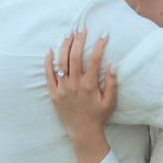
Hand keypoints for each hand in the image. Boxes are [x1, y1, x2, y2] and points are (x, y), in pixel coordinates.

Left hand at [45, 31, 116, 162]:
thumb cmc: (98, 117)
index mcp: (89, 86)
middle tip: (82, 29)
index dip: (99, 45)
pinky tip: (51, 50)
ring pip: (61, 62)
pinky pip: (48, 74)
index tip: (103, 35)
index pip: (95, 60)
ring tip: (69, 35)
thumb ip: (112, 83)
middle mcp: (74, 85)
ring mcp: (62, 89)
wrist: (82, 133)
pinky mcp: (53, 93)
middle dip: (79, 40)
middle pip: (75, 56)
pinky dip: (48, 61)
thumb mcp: (110, 101)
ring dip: (65, 46)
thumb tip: (114, 65)